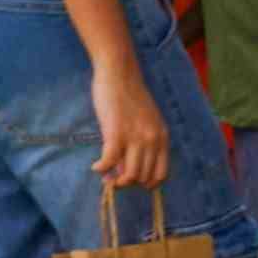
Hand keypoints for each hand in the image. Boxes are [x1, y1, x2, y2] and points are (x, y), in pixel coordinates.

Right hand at [90, 56, 169, 193]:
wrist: (119, 73)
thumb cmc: (130, 94)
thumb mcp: (146, 120)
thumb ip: (143, 141)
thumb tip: (128, 165)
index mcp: (162, 137)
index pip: (161, 173)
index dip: (148, 184)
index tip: (135, 182)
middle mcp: (152, 140)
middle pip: (144, 177)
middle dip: (128, 183)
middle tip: (114, 180)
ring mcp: (134, 138)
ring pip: (129, 175)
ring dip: (116, 181)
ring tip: (105, 177)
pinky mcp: (115, 133)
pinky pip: (109, 161)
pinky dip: (101, 168)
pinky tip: (95, 166)